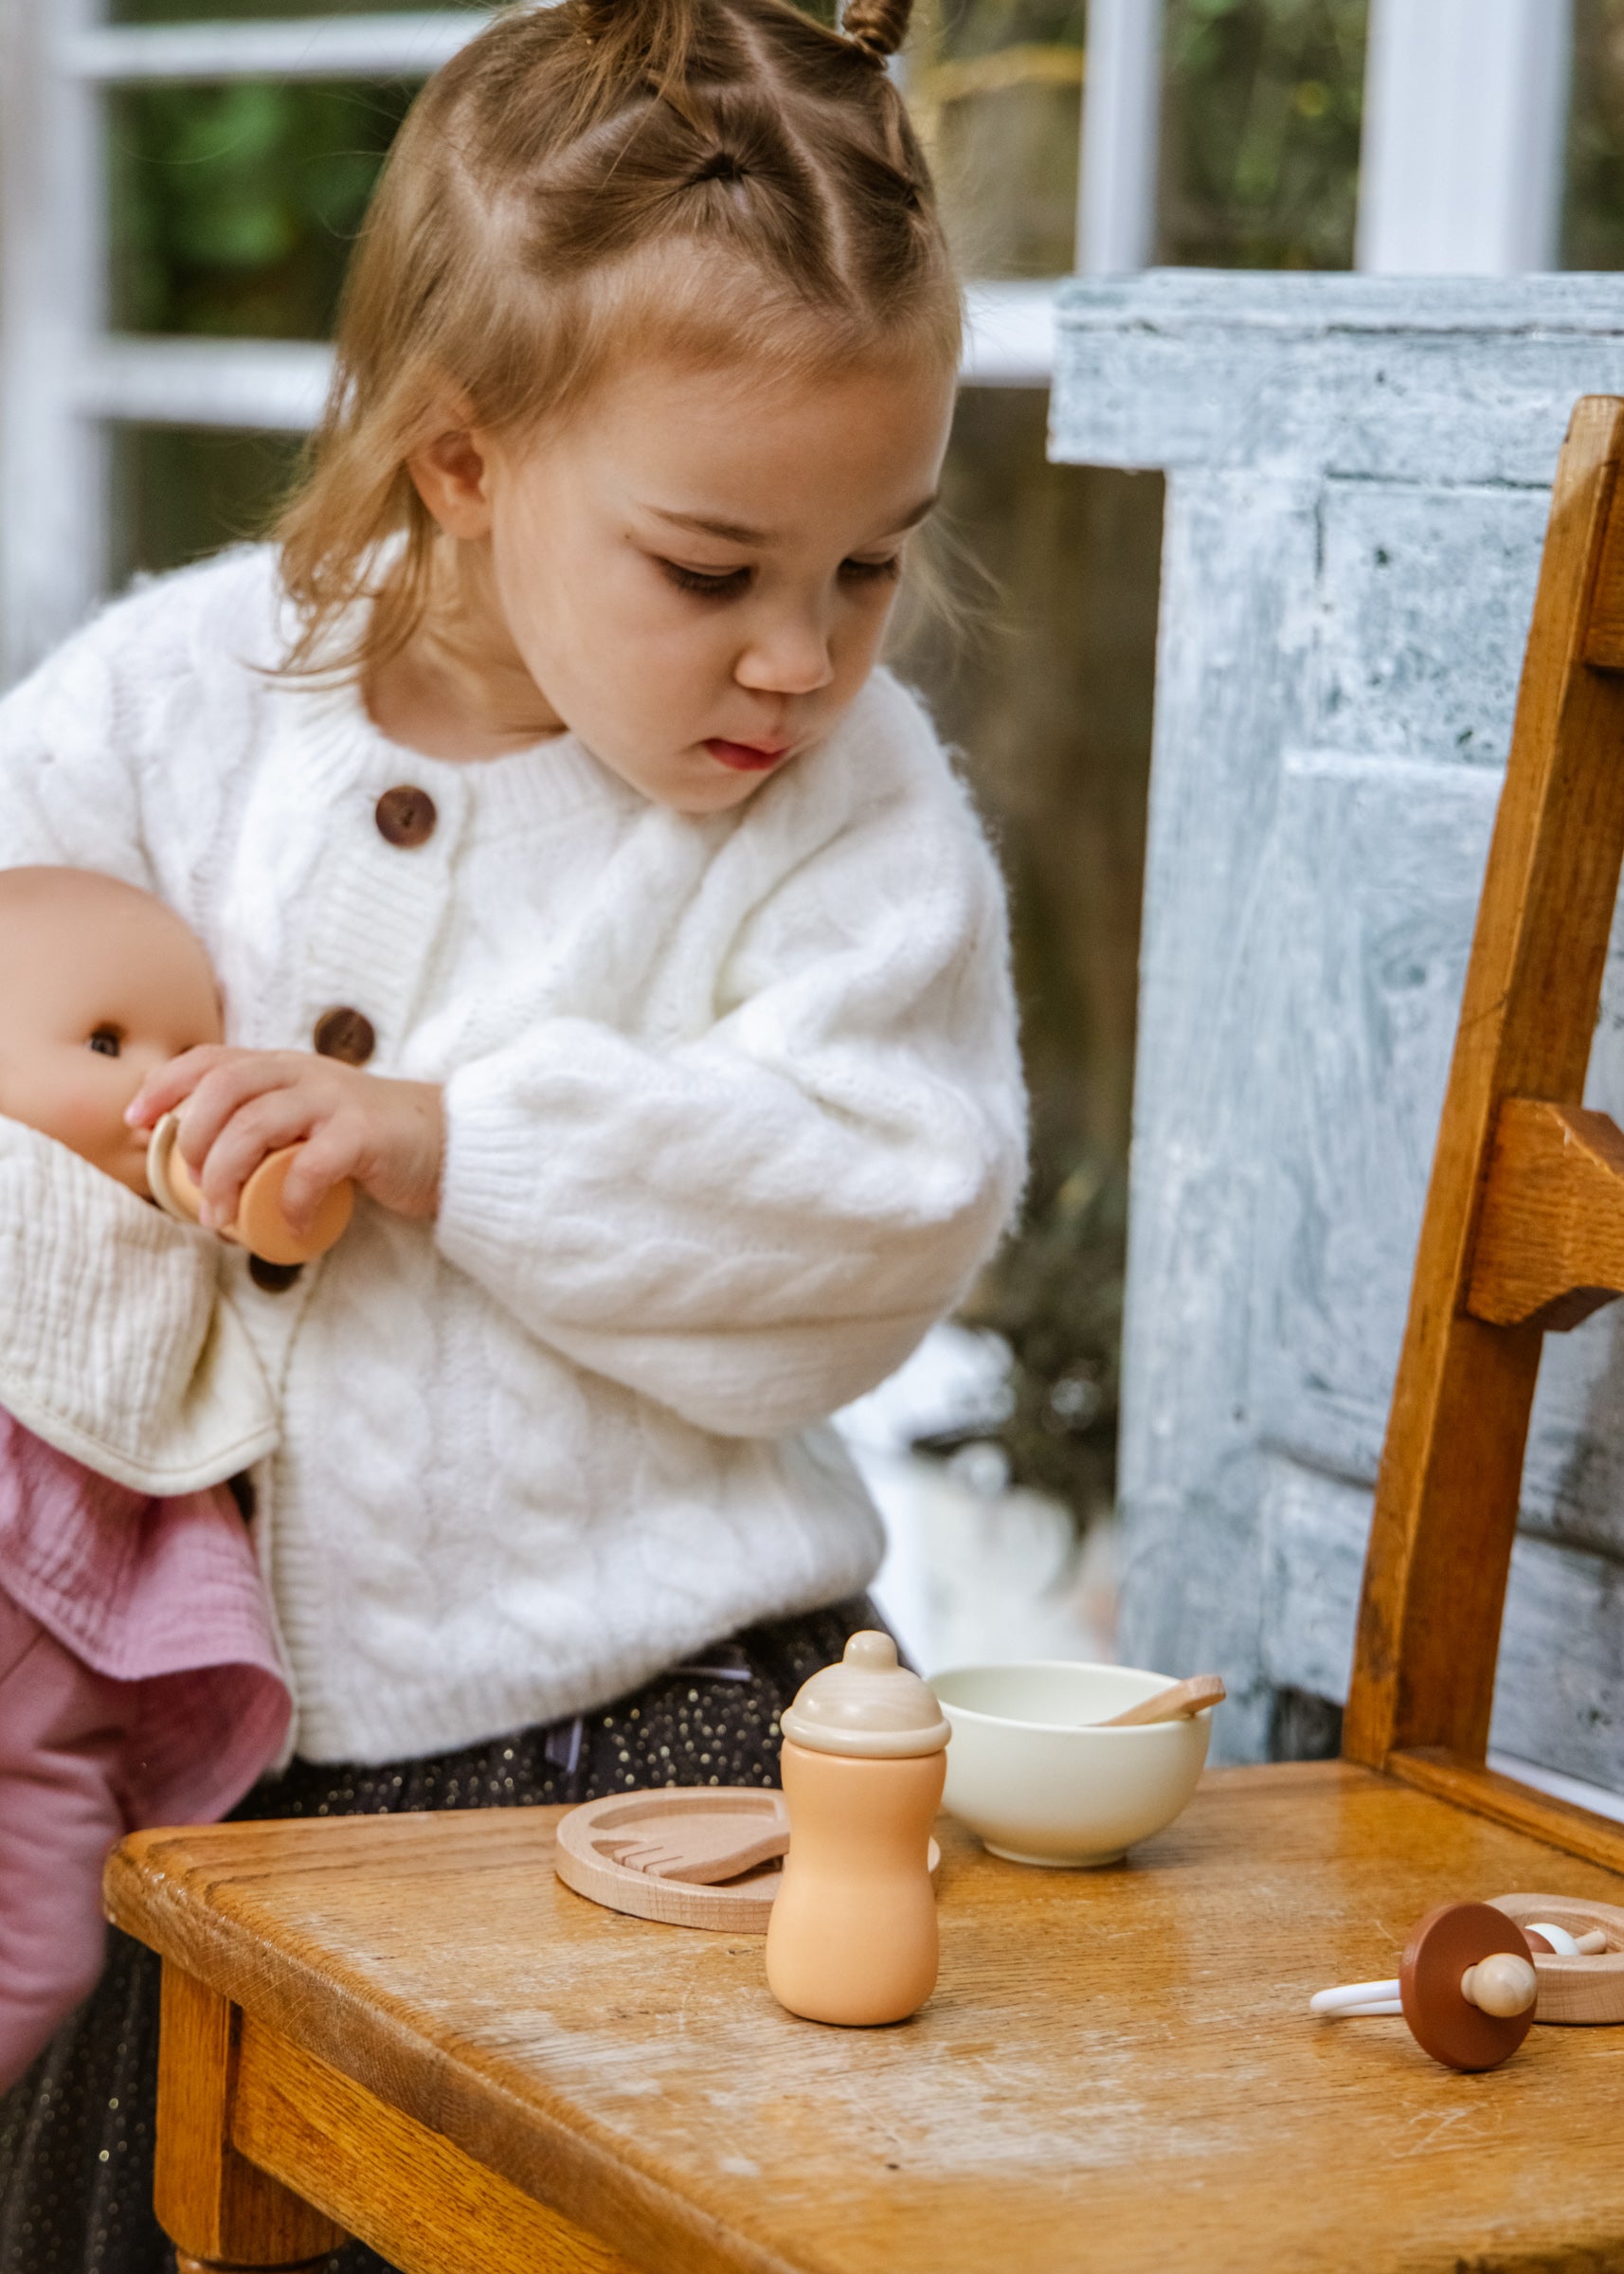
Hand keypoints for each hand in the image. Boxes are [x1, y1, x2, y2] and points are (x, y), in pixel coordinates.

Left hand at [127, 1048, 444, 1233]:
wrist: (449, 1144)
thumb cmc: (368, 1142)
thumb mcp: (308, 1118)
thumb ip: (265, 1122)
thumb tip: (198, 1166)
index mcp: (285, 1067)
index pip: (213, 1059)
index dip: (166, 1083)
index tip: (135, 1120)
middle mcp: (306, 1074)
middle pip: (225, 1088)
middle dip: (191, 1137)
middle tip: (188, 1184)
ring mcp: (335, 1102)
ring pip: (256, 1125)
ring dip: (224, 1176)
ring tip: (221, 1219)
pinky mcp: (364, 1136)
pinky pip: (311, 1167)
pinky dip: (290, 1202)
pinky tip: (292, 1228)